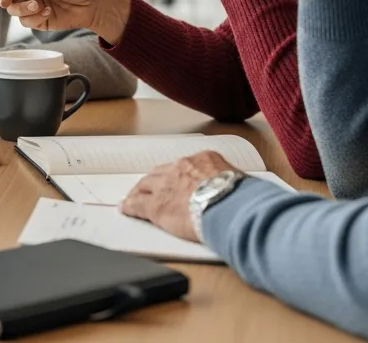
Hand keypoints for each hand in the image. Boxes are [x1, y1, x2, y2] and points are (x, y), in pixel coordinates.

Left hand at [120, 151, 240, 242]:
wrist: (229, 207)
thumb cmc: (241, 198)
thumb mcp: (240, 181)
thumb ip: (230, 183)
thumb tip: (238, 191)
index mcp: (203, 159)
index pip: (185, 166)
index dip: (178, 175)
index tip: (177, 180)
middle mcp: (181, 167)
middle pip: (161, 172)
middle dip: (155, 181)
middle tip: (150, 187)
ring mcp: (166, 185)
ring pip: (146, 185)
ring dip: (140, 191)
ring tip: (134, 197)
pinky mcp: (156, 206)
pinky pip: (137, 204)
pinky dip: (130, 206)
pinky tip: (126, 209)